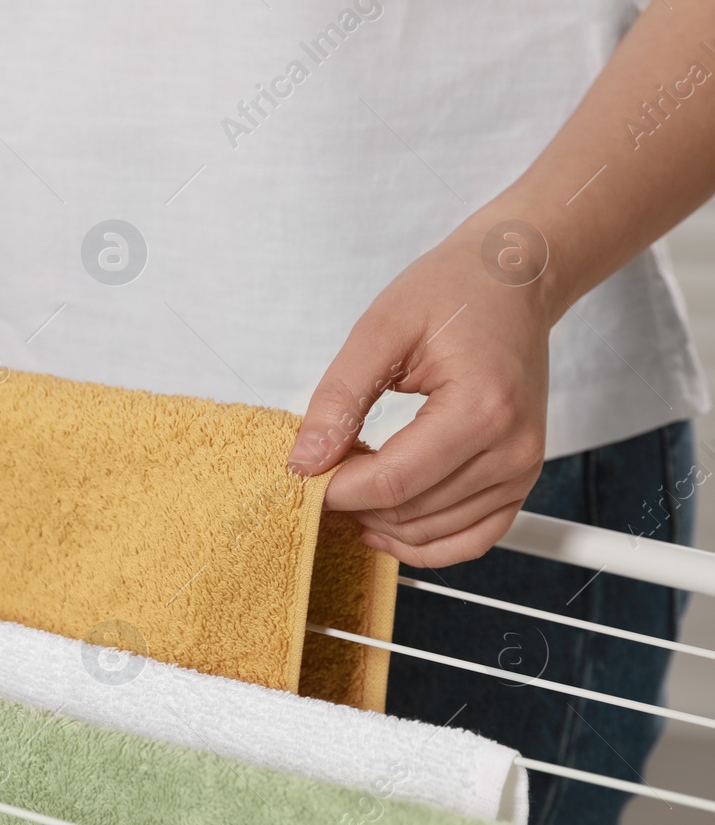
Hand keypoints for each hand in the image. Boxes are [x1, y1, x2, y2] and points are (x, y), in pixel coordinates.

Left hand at [288, 223, 551, 566]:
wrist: (512, 281)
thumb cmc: (453, 292)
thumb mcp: (380, 329)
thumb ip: (338, 398)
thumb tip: (304, 461)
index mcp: (482, 408)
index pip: (393, 483)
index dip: (336, 491)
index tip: (300, 477)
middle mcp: (512, 449)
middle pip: (410, 513)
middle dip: (352, 505)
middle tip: (317, 476)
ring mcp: (523, 470)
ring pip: (434, 536)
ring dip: (380, 525)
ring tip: (346, 489)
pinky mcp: (521, 481)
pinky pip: (471, 540)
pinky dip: (422, 543)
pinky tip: (382, 523)